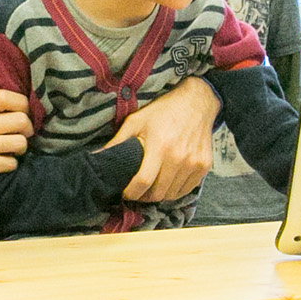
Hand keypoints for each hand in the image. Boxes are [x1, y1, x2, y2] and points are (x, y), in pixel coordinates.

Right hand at [0, 90, 31, 196]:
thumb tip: (4, 107)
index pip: (4, 96)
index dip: (22, 103)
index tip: (24, 111)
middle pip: (19, 119)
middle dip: (27, 129)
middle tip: (23, 135)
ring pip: (19, 142)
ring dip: (20, 149)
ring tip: (13, 151)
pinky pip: (10, 163)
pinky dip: (10, 165)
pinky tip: (2, 164)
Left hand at [110, 75, 217, 201]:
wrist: (197, 103)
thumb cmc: (163, 111)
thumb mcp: (136, 121)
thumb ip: (118, 142)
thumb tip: (96, 158)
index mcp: (159, 146)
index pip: (143, 182)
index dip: (131, 193)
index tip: (125, 193)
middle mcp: (179, 158)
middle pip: (158, 193)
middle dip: (144, 196)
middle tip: (137, 190)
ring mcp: (194, 163)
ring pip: (172, 194)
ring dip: (160, 195)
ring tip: (152, 186)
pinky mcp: (204, 166)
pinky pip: (187, 189)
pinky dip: (175, 190)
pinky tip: (167, 182)